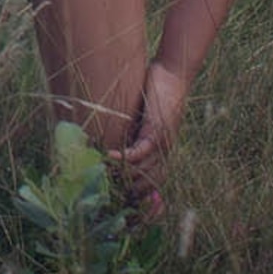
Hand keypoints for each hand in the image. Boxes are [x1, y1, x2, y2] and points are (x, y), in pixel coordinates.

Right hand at [113, 61, 190, 203]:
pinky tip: (106, 155)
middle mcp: (164, 153)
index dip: (137, 195)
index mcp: (162, 152)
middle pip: (146, 184)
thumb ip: (131, 131)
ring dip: (120, 174)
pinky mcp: (157, 133)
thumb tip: (108, 141)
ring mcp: (162, 145)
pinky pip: (138, 153)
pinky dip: (122, 157)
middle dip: (126, 191)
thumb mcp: (142, 117)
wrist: (173, 74)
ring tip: (99, 172)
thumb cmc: (156, 93)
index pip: (151, 184)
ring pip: (141, 172)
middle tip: (102, 189)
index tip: (118, 199)